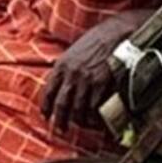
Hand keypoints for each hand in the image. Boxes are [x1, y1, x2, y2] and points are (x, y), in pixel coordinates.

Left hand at [39, 15, 143, 133]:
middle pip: (61, 105)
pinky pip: (95, 107)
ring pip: (78, 109)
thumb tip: (61, 84)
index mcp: (61, 66)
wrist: (115, 33)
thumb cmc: (95, 41)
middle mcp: (71, 75)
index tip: (46, 116)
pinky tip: (96, 121)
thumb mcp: (73, 52)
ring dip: (79, 121)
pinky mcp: (101, 83)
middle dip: (60, 120)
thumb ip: (66, 68)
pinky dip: (95, 117)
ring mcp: (86, 80)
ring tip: (82, 126)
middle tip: (61, 130)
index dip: (46, 107)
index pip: (48, 92)